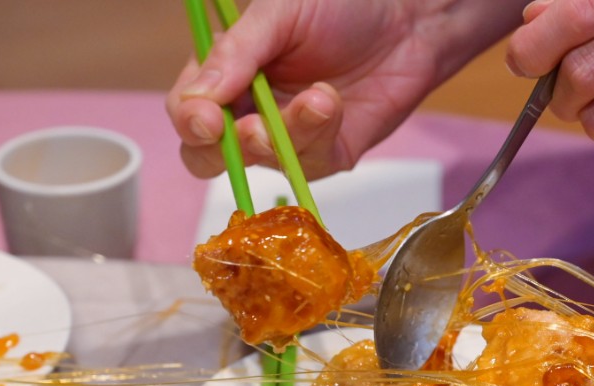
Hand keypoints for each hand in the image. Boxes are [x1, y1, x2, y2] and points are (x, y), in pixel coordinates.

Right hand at [167, 0, 519, 178]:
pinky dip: (318, 133)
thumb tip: (197, 100)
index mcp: (223, 72)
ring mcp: (284, 137)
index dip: (190, 121)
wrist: (407, 17)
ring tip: (319, 96)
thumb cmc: (341, 4)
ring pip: (262, 162)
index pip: (186, 111)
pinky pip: (307, 163)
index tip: (206, 119)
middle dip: (229, 148)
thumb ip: (236, 53)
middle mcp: (245, 110)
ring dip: (286, 133)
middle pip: (208, 156)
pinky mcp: (324, 154)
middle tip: (251, 130)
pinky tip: (332, 103)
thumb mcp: (279, 13)